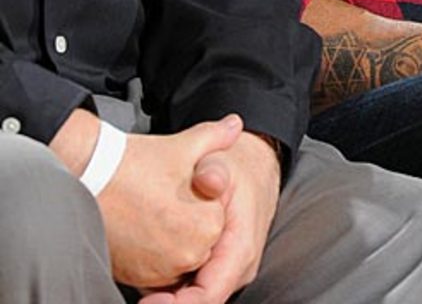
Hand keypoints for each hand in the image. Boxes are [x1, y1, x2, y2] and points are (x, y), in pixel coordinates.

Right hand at [98, 114, 242, 288]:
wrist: (89, 176)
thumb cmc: (135, 164)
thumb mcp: (185, 145)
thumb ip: (217, 137)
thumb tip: (235, 125)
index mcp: (205, 225)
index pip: (217, 218)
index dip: (201, 199)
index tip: (182, 188)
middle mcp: (186, 255)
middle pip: (201, 242)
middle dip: (188, 222)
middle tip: (164, 199)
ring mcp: (159, 271)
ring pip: (179, 259)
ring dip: (172, 240)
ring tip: (152, 212)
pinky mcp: (136, 279)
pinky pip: (157, 273)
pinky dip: (154, 256)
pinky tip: (141, 230)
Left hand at [140, 131, 280, 303]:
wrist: (254, 167)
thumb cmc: (236, 168)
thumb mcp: (223, 161)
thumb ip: (215, 170)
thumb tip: (209, 179)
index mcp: (241, 249)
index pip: (209, 296)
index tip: (148, 303)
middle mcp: (237, 268)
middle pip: (200, 300)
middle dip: (168, 302)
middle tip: (137, 299)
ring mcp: (227, 269)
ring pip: (196, 294)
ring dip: (168, 296)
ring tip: (137, 284)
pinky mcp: (216, 266)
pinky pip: (194, 284)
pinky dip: (172, 285)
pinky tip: (147, 275)